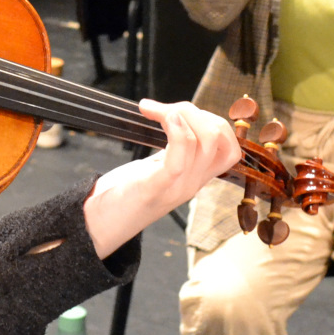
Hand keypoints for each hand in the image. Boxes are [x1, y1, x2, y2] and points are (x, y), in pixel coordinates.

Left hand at [83, 100, 240, 258]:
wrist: (102, 224)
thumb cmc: (126, 192)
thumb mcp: (158, 170)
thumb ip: (175, 152)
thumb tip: (179, 119)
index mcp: (196, 178)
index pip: (230, 149)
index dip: (216, 122)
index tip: (185, 113)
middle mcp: (193, 183)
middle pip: (217, 137)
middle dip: (195, 112)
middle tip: (164, 110)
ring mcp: (178, 187)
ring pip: (203, 140)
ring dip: (178, 112)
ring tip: (151, 109)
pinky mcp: (157, 187)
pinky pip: (180, 157)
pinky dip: (177, 130)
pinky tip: (162, 115)